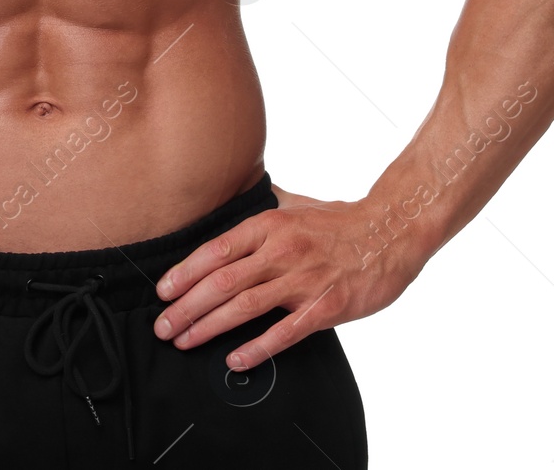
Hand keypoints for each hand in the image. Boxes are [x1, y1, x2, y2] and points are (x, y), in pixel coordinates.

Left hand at [152, 182, 422, 370]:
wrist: (391, 233)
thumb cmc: (340, 220)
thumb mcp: (296, 203)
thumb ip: (264, 203)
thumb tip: (234, 193)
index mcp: (269, 225)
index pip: (215, 250)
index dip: (185, 272)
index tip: (162, 291)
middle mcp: (281, 250)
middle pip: (222, 281)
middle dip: (186, 306)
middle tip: (163, 326)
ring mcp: (303, 280)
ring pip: (245, 306)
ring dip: (209, 326)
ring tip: (184, 341)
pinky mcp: (325, 306)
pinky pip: (285, 331)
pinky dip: (258, 347)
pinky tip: (235, 359)